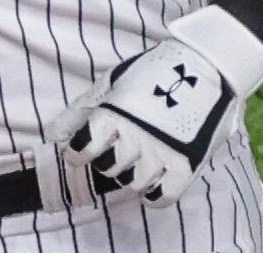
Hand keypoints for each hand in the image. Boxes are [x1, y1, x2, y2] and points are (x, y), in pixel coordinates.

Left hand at [46, 39, 242, 207]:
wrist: (207, 64)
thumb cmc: (154, 72)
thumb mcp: (112, 81)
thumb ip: (81, 109)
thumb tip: (55, 135)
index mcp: (113, 114)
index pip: (83, 150)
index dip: (80, 152)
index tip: (85, 148)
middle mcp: (134, 137)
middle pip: (108, 169)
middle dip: (109, 160)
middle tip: (121, 147)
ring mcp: (161, 154)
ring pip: (133, 183)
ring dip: (132, 174)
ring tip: (141, 157)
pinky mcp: (186, 165)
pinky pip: (162, 197)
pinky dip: (154, 194)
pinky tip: (154, 179)